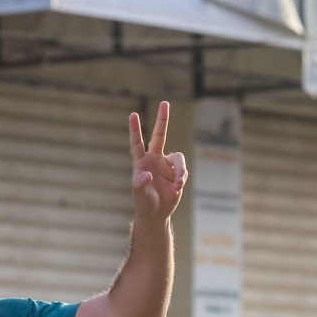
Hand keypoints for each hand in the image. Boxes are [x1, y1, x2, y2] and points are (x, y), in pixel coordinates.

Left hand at [129, 101, 186, 222]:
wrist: (156, 213)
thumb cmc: (144, 202)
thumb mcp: (139, 194)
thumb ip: (140, 184)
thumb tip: (147, 175)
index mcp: (142, 162)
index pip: (137, 143)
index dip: (135, 129)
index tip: (132, 114)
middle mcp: (155, 159)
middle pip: (160, 135)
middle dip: (162, 119)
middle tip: (164, 103)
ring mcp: (167, 165)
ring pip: (179, 159)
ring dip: (180, 172)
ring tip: (177, 186)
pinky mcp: (177, 173)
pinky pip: (183, 172)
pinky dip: (181, 181)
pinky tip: (176, 191)